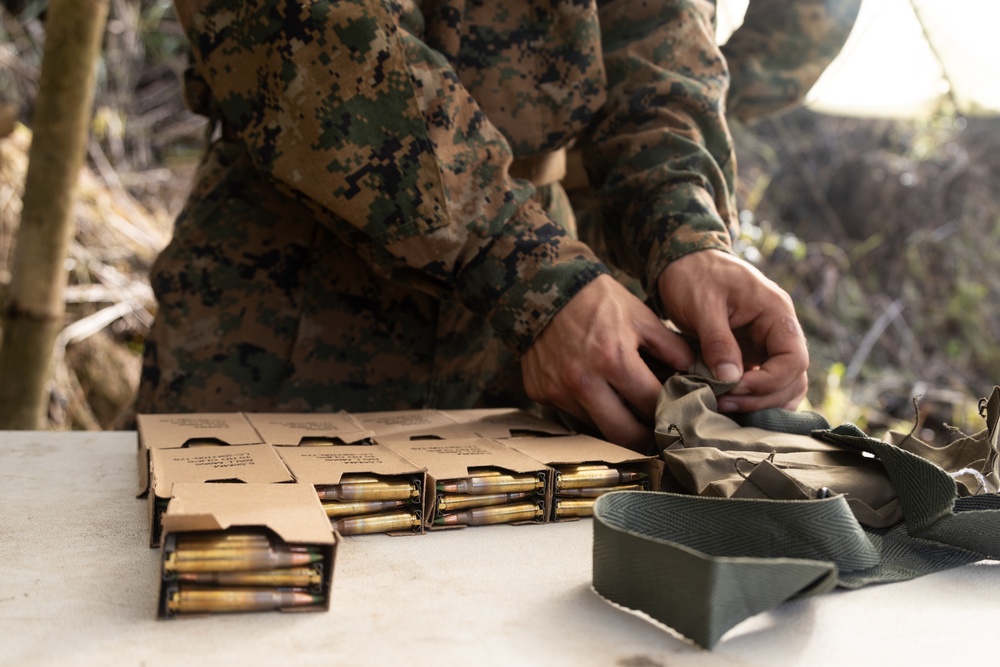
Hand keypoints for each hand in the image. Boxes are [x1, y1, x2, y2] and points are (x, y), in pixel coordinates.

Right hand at [521, 274, 694, 450]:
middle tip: (656, 435)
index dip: (669, 413)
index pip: (651, 405)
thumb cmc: (596, 298)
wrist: (542, 286)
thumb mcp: (640, 315)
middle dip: (645, 439)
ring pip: (595, 428)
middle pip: (623, 434)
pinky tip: (595, 394)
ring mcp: (558, 390)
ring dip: (614, 423)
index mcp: (614, 360)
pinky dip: (587, 410)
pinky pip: (570, 414)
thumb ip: (671, 348)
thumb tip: (695, 374)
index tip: (677, 416)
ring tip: (627, 411)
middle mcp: (583, 381)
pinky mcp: (539, 393)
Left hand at [658, 249, 808, 411]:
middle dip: (762, 398)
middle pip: (793, 379)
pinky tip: (727, 405)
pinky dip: (751, 400)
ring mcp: (767, 345)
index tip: (734, 388)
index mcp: (776, 313)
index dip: (769, 382)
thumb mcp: (702, 305)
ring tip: (724, 407)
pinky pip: (763, 385)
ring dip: (759, 404)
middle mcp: (779, 331)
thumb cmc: (693, 276)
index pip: (794, 359)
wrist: (682, 262)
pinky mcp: (751, 356)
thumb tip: (730, 379)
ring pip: (783, 387)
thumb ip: (717, 341)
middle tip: (724, 404)